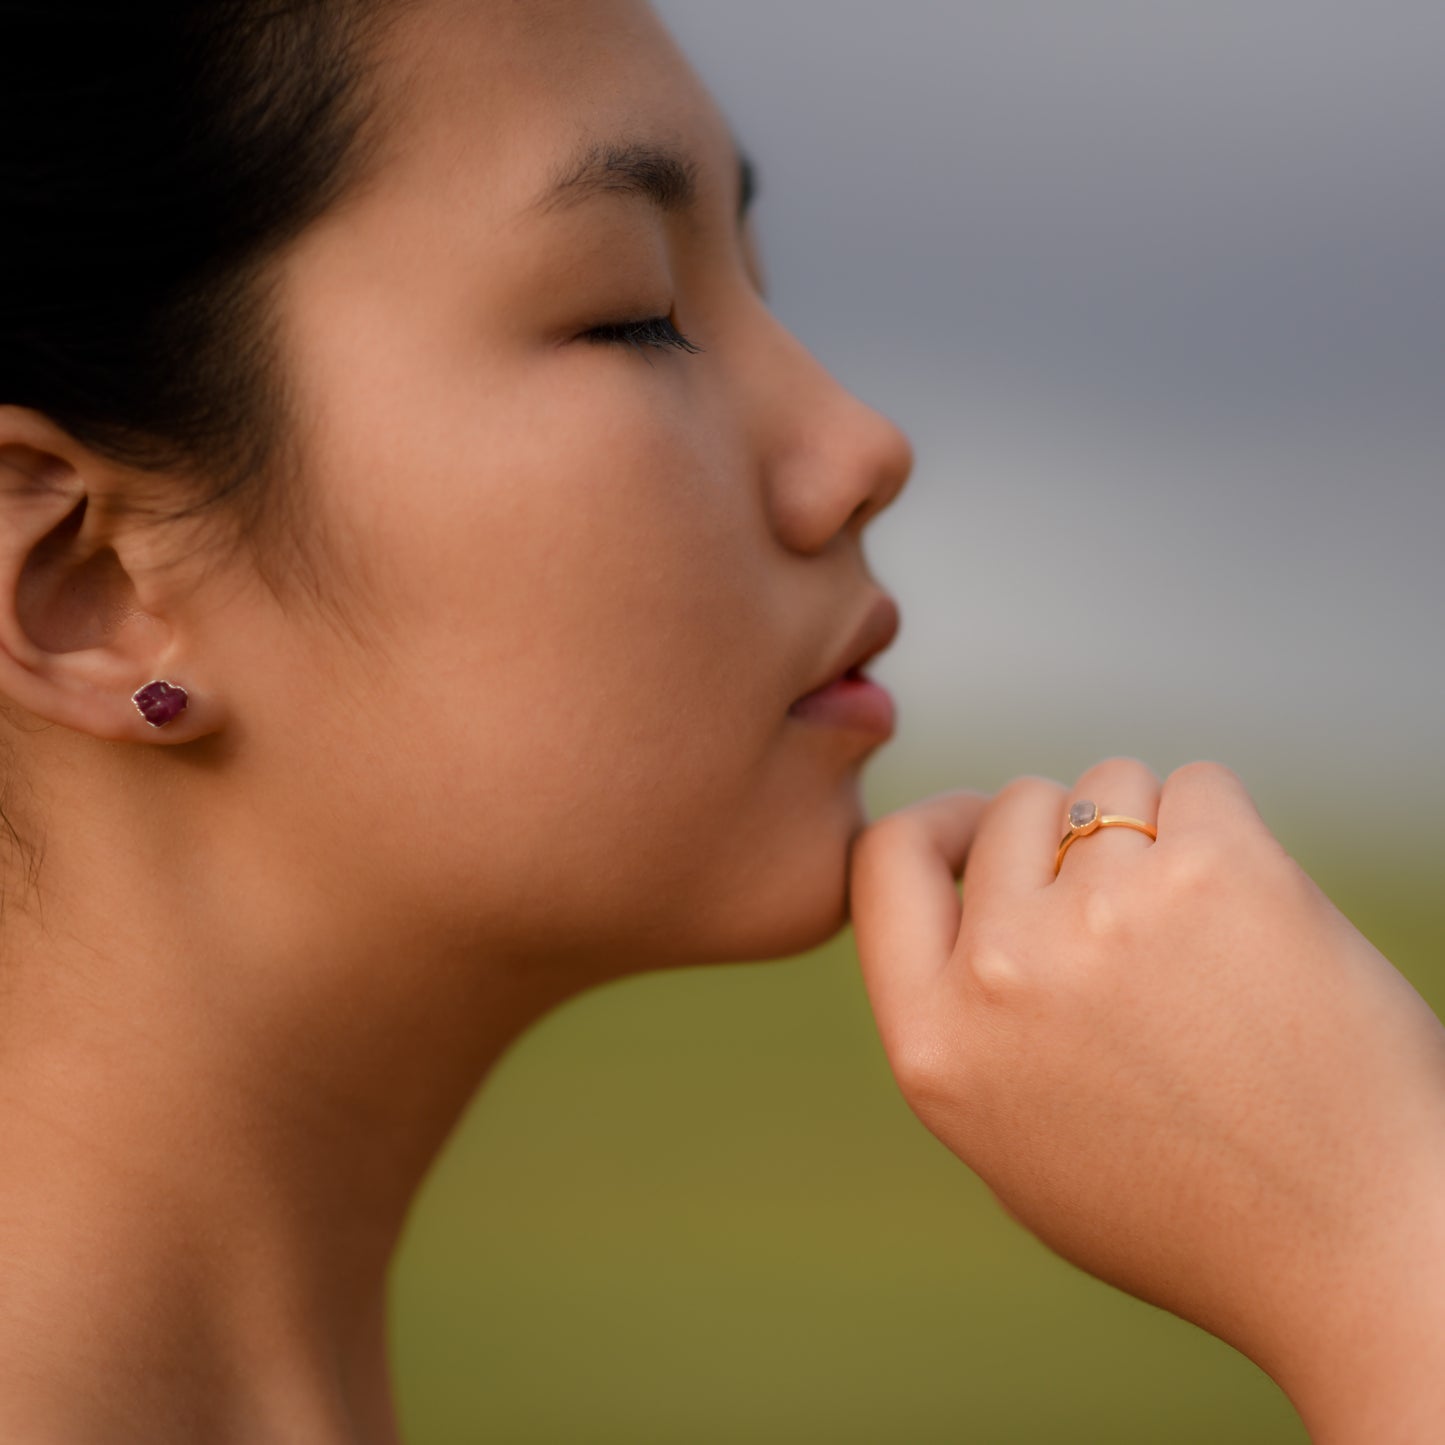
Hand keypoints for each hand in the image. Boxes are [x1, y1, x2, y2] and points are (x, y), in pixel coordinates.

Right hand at [849, 760, 1444, 1442]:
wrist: (1359, 1247)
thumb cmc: (1191, 1203)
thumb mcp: (1010, 1135)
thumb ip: (959, 1013)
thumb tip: (966, 885)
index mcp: (936, 1041)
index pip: (886, 855)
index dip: (942, 825)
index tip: (987, 832)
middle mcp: (1003, 973)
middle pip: (1013, 807)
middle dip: (1068, 838)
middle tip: (1139, 919)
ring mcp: (1105, 915)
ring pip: (1110, 784)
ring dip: (1152, 833)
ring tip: (1205, 941)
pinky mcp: (1216, 873)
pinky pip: (1198, 786)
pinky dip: (1224, 831)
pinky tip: (1255, 923)